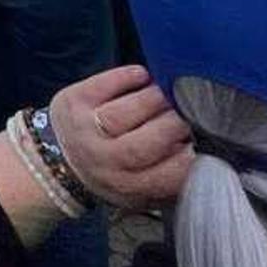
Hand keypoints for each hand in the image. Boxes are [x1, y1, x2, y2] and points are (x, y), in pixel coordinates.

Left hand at [46, 67, 193, 211]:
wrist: (59, 162)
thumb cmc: (113, 172)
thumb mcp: (141, 190)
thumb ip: (172, 177)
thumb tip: (207, 154)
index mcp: (129, 187)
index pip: (169, 175)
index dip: (194, 156)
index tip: (207, 142)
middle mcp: (105, 161)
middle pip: (148, 141)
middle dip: (176, 124)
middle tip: (189, 113)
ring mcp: (85, 129)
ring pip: (127, 111)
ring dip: (155, 99)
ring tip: (167, 95)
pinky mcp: (73, 101)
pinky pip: (105, 83)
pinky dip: (128, 76)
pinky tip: (143, 76)